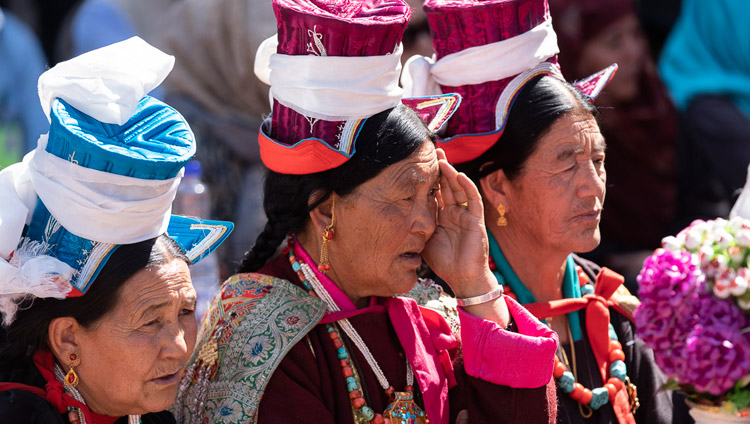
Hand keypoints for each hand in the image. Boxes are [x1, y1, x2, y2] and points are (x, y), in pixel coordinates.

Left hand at [421, 149, 495, 297]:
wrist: (462, 278)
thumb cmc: (444, 262)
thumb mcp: (424, 240)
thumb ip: (416, 227)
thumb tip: (395, 217)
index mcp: (442, 216)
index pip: (435, 192)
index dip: (429, 179)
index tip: (419, 165)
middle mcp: (454, 212)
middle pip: (447, 186)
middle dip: (441, 169)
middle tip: (432, 151)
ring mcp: (465, 215)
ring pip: (458, 189)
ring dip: (451, 173)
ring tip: (442, 159)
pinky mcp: (476, 220)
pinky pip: (472, 201)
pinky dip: (467, 187)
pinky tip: (459, 176)